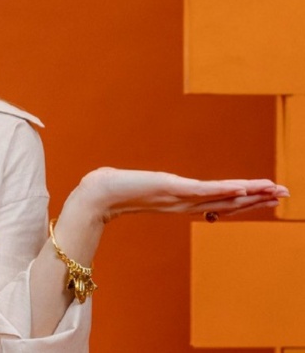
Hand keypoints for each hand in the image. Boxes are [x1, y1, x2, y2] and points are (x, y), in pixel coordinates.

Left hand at [68, 167, 289, 223]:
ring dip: (250, 194)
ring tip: (274, 191)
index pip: (219, 201)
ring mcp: (180, 198)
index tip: (267, 195)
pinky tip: (243, 187)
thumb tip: (142, 179)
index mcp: (179, 202)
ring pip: (222, 197)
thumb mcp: (137, 185)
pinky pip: (204, 191)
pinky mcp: (172, 190)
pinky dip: (225, 189)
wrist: (96, 195)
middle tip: (284, 194)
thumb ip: (145, 184)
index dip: (244, 199)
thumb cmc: (111, 188)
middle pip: (228, 202)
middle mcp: (184, 203)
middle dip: (257, 198)